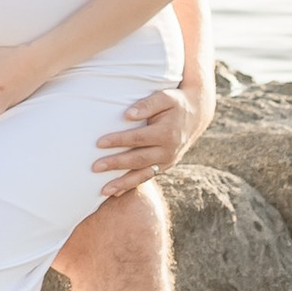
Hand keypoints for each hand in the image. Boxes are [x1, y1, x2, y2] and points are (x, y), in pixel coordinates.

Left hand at [92, 80, 194, 195]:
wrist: (197, 115)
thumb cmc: (175, 102)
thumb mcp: (165, 97)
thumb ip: (146, 105)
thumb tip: (127, 115)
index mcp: (167, 133)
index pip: (138, 138)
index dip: (118, 140)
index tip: (99, 143)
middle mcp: (168, 150)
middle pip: (138, 159)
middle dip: (116, 164)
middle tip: (94, 167)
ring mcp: (168, 161)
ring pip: (142, 175)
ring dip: (122, 184)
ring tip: (103, 191)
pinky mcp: (165, 166)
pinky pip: (146, 178)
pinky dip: (131, 185)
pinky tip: (116, 193)